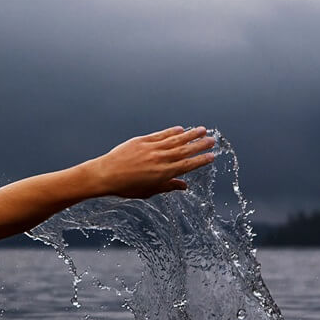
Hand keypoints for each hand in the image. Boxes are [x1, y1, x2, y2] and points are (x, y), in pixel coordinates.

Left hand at [86, 126, 218, 198]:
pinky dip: (172, 131)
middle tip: (213, 140)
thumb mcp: (148, 191)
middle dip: (200, 145)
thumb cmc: (126, 187)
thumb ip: (167, 187)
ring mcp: (151, 149)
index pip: (187, 166)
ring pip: (175, 140)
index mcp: (163, 174)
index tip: (212, 156)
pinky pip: (161, 135)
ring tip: (202, 130)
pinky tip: (180, 129)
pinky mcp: (142, 141)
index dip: (201, 160)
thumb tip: (184, 186)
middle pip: (185, 150)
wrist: (105, 175)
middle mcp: (160, 159)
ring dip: (190, 134)